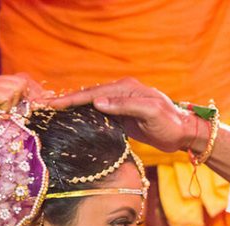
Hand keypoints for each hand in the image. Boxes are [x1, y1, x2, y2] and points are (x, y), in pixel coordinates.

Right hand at [43, 78, 196, 151]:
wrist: (184, 133)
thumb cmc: (170, 123)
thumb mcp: (150, 113)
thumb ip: (125, 106)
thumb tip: (98, 102)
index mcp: (126, 88)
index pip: (94, 93)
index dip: (72, 99)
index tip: (53, 105)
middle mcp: (122, 92)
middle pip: (90, 96)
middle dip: (68, 101)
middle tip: (45, 107)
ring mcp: (122, 104)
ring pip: (93, 104)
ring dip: (75, 108)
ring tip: (55, 113)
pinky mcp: (124, 117)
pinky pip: (101, 114)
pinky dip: (87, 116)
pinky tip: (76, 121)